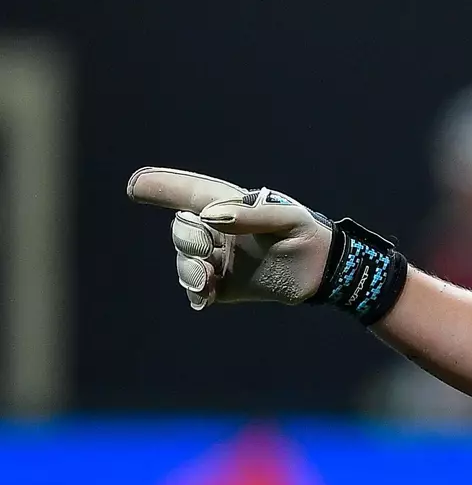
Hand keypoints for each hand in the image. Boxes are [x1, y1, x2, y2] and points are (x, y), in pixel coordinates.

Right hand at [127, 167, 332, 308]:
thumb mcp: (287, 218)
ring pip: (185, 260)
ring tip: (206, 281)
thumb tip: (210, 216)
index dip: (162, 186)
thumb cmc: (306, 234)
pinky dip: (196, 293)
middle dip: (187, 238)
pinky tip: (206, 298)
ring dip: (188, 269)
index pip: (189, 192)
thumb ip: (250, 215)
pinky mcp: (224, 285)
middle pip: (182, 229)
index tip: (135, 185)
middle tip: (207, 249)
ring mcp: (218, 258)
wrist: (323, 271)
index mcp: (230, 206)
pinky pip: (197, 289)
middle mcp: (218, 230)